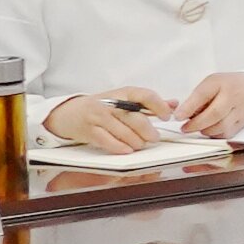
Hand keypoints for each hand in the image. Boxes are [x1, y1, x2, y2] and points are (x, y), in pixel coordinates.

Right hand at [48, 91, 171, 150]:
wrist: (69, 113)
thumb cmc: (101, 107)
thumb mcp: (124, 99)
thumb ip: (148, 103)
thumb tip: (174, 104)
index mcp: (122, 93)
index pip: (145, 95)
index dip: (159, 106)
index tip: (167, 116)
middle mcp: (110, 103)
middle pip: (135, 118)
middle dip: (148, 130)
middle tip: (154, 138)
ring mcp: (98, 117)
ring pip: (123, 132)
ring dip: (136, 142)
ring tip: (141, 145)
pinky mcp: (89, 131)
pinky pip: (107, 141)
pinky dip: (119, 147)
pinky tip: (127, 150)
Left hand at [181, 73, 243, 136]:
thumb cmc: (229, 86)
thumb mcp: (212, 83)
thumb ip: (197, 97)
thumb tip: (182, 114)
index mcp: (221, 82)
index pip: (204, 94)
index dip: (189, 107)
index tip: (177, 116)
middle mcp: (233, 96)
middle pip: (214, 114)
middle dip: (196, 124)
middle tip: (185, 127)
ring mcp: (240, 110)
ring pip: (221, 127)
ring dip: (205, 130)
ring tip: (197, 126)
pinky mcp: (243, 123)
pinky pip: (227, 134)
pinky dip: (215, 134)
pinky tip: (210, 128)